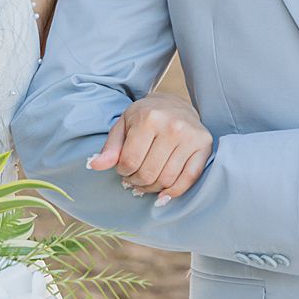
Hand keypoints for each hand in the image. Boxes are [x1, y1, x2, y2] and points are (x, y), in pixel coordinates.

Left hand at [87, 92, 213, 204]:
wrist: (175, 104)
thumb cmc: (145, 117)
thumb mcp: (123, 125)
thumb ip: (110, 147)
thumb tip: (94, 165)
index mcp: (149, 118)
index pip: (130, 162)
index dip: (122, 172)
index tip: (123, 169)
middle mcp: (173, 126)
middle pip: (148, 173)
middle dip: (136, 182)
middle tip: (133, 180)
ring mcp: (191, 137)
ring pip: (167, 179)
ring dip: (152, 188)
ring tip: (146, 183)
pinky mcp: (204, 146)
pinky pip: (189, 179)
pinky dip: (174, 192)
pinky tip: (163, 194)